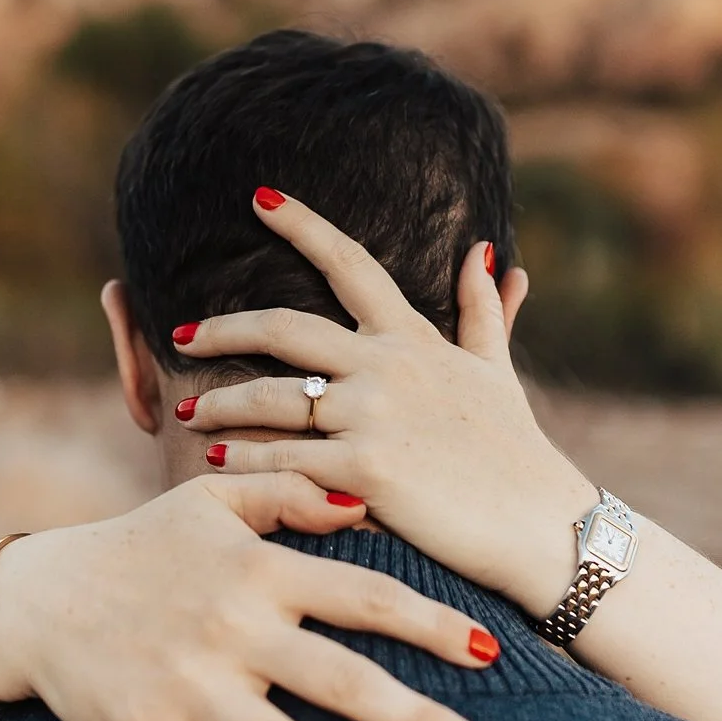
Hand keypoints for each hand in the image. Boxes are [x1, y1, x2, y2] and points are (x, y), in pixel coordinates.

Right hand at [0, 473, 497, 720]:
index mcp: (260, 572)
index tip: (492, 651)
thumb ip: (288, 496)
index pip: (363, 596)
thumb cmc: (138, 545)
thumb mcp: (211, 502)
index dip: (429, 623)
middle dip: (411, 718)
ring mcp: (190, 686)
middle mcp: (233, 629)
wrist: (35, 596)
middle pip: (338, 679)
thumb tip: (363, 504)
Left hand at [174, 191, 597, 618]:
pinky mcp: (365, 470)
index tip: (260, 197)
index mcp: (412, 338)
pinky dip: (244, 458)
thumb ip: (483, 310)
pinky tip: (213, 460)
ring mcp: (374, 416)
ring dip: (220, 403)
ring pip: (272, 397)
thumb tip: (482, 250)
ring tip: (185, 410)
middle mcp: (386, 366)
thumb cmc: (516, 450)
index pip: (350, 263)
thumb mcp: (497, 370)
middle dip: (223, 327)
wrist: (540, 522)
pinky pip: (285, 459)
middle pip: (283, 327)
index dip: (303, 224)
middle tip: (180, 332)